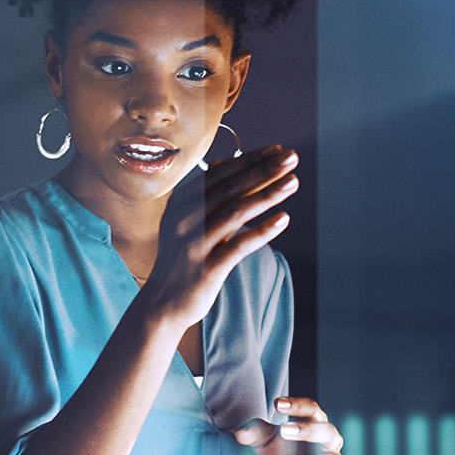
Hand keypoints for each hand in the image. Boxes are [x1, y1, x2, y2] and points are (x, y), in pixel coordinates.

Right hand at [138, 147, 298, 335]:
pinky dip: (263, 231)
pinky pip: (239, 245)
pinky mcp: (206, 268)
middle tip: (291, 157)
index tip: (276, 150)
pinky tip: (284, 219)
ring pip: (236, 212)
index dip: (249, 160)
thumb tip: (223, 163)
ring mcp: (194, 244)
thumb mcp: (185, 223)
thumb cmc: (179, 261)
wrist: (161, 304)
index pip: (219, 174)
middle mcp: (184, 220)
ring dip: (267, 194)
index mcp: (180, 205)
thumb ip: (205, 195)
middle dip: (263, 170)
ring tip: (293, 182)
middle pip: (230, 188)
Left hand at [234, 395, 344, 454]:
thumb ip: (253, 432)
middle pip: (326, 431)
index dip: (297, 405)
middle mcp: (329, 441)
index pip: (311, 408)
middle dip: (307, 430)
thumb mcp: (264, 439)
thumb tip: (241, 434)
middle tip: (284, 431)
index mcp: (314, 422)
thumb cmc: (280, 449)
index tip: (277, 403)